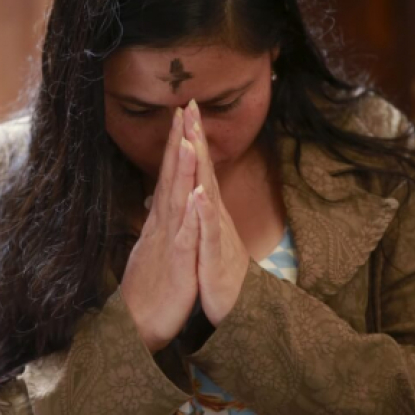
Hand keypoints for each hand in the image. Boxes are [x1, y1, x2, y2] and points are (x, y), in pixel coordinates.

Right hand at [120, 108, 199, 352]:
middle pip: (171, 177)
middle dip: (178, 142)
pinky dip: (190, 218)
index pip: (169, 174)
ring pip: (176, 202)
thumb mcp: (156, 247)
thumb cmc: (149, 287)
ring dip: (182, 171)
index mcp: (162, 220)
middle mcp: (162, 225)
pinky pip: (184, 239)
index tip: (182, 114)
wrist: (137, 326)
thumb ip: (159, 221)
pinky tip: (196, 198)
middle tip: (184, 107)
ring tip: (188, 140)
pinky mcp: (176, 266)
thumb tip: (158, 199)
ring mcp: (168, 243)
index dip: (176, 143)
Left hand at [184, 100, 249, 326]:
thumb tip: (191, 189)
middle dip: (196, 138)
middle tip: (191, 106)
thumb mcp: (202, 236)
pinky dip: (204, 214)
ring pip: (206, 196)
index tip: (182, 109)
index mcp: (204, 211)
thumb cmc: (213, 272)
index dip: (188, 139)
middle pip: (202, 171)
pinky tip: (200, 195)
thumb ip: (197, 211)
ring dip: (199, 167)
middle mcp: (212, 216)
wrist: (233, 308)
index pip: (195, 168)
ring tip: (191, 140)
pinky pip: (209, 233)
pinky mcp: (214, 257)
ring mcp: (214, 234)